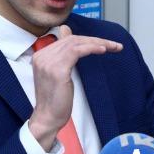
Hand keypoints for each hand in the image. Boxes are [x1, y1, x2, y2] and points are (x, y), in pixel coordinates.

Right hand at [28, 25, 122, 150]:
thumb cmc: (56, 100)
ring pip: (76, 43)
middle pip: (72, 39)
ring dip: (97, 43)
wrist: (48, 117)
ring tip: (112, 47)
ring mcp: (49, 62)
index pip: (66, 39)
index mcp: (40, 56)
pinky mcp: (58, 70)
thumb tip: (68, 36)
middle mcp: (42, 56)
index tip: (104, 43)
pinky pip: (77, 51)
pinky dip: (92, 48)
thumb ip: (64, 56)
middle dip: (95, 40)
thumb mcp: (59, 74)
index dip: (87, 39)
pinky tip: (103, 50)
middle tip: (113, 45)